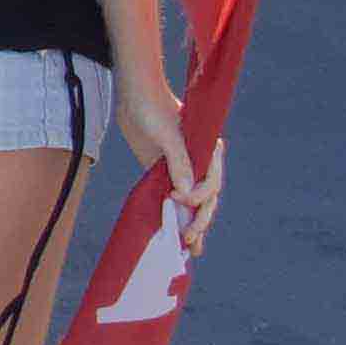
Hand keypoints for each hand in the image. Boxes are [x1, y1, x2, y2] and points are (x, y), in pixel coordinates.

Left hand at [112, 79, 222, 252]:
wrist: (135, 95)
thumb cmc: (154, 108)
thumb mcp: (166, 135)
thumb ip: (178, 162)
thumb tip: (185, 191)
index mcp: (207, 151)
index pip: (210, 183)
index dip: (198, 196)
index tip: (177, 197)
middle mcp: (198, 162)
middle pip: (206, 197)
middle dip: (200, 220)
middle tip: (190, 240)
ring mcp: (181, 168)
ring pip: (192, 201)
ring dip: (192, 224)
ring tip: (191, 249)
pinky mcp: (164, 172)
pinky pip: (174, 197)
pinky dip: (176, 214)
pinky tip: (175, 232)